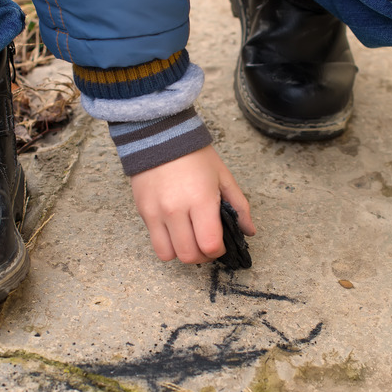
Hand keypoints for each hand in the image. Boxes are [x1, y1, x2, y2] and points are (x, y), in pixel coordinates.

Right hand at [130, 146, 255, 263]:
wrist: (159, 136)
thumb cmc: (194, 156)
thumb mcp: (223, 177)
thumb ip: (239, 206)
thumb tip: (248, 231)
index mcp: (200, 200)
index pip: (210, 245)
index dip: (219, 251)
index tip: (221, 244)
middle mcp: (176, 211)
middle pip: (190, 256)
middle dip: (203, 256)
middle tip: (207, 245)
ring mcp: (157, 213)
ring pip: (170, 255)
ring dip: (183, 253)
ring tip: (190, 241)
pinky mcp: (143, 212)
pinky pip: (156, 244)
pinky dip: (168, 245)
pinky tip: (176, 232)